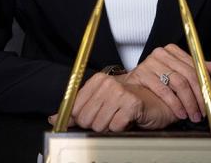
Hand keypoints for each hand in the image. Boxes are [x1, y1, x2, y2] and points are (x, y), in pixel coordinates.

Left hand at [47, 73, 176, 131]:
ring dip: (110, 127)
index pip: (75, 109)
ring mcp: (120, 92)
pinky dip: (121, 129)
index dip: (84, 119)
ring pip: (99, 125)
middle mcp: (107, 83)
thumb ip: (76, 111)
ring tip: (119, 118)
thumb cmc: (129, 103)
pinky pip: (115, 127)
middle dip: (97, 124)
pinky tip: (128, 120)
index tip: (95, 116)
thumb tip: (54, 117)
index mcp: (97, 81)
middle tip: (110, 118)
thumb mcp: (100, 104)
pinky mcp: (131, 104)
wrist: (157, 102)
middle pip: (86, 119)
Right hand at [123, 44, 210, 122]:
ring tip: (193, 114)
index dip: (207, 86)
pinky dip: (174, 103)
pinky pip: (163, 90)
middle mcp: (161, 54)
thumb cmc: (156, 80)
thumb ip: (199, 70)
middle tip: (204, 111)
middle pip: (188, 75)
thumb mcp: (179, 73)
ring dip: (188, 102)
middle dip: (199, 96)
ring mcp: (150, 63)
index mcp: (172, 51)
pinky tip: (180, 112)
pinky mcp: (142, 74)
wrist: (132, 88)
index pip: (196, 67)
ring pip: (178, 82)